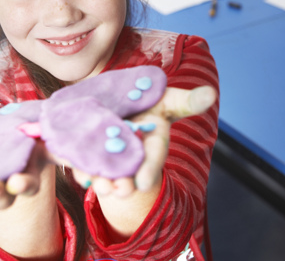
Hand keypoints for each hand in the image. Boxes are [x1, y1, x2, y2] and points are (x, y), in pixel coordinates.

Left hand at [71, 85, 216, 197]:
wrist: (115, 100)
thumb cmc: (145, 100)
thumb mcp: (166, 99)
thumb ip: (187, 101)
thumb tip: (211, 94)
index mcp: (152, 141)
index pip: (153, 156)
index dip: (149, 169)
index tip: (141, 184)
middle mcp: (132, 152)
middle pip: (128, 170)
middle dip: (123, 182)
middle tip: (118, 191)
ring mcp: (110, 154)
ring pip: (105, 170)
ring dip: (101, 180)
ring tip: (98, 185)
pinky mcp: (88, 150)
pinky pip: (83, 160)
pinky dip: (78, 165)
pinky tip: (73, 167)